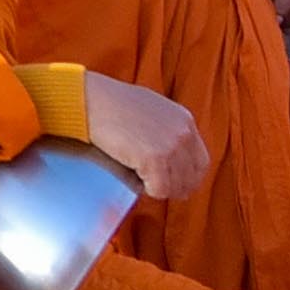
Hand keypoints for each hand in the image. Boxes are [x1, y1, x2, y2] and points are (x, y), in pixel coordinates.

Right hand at [71, 73, 213, 206]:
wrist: (88, 99)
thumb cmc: (109, 102)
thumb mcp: (148, 107)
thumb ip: (163, 127)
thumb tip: (165, 153)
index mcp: (184, 120)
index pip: (200, 161)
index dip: (186, 176)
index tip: (172, 182)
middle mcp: (183, 133)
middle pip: (192, 177)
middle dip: (176, 187)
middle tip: (157, 188)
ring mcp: (171, 147)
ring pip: (177, 186)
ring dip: (159, 188)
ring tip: (140, 178)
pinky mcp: (155, 160)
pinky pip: (159, 189)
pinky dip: (146, 189)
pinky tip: (133, 177)